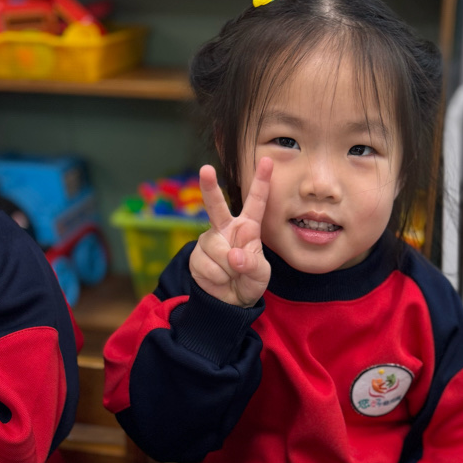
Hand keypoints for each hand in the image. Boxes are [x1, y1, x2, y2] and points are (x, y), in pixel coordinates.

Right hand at [189, 160, 271, 306]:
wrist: (230, 301)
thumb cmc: (249, 281)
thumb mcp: (260, 274)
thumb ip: (251, 264)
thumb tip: (233, 256)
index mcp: (248, 227)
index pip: (256, 202)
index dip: (261, 182)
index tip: (266, 161)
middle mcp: (226, 229)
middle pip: (216, 206)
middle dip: (210, 187)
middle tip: (206, 169)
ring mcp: (209, 241)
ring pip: (216, 248)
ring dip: (227, 268)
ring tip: (231, 275)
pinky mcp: (196, 256)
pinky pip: (207, 265)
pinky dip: (217, 277)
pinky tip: (219, 279)